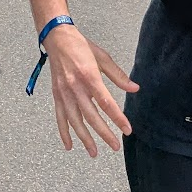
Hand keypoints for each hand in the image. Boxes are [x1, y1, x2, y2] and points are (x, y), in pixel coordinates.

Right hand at [44, 26, 137, 157]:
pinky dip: (64, 133)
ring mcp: (64, 93)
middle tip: (116, 146)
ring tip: (94, 153)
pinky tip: (69, 146)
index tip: (127, 129)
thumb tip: (135, 89)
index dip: (118, 118)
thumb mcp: (103, 57)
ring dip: (85, 138)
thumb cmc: (81, 47)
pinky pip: (60, 118)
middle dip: (104, 133)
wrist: (57, 38)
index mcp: (89, 76)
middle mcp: (75, 87)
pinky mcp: (56, 95)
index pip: (106, 103)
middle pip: (91, 116)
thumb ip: (118, 76)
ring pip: (75, 121)